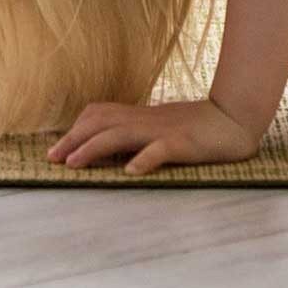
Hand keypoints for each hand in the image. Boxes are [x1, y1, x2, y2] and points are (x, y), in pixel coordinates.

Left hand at [45, 98, 262, 174]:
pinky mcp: (183, 142)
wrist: (235, 119)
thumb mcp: (162, 128)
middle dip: (73, 140)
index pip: (99, 115)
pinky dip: (144, 159)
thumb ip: (138, 136)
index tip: (56, 151)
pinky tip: (131, 172)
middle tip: (52, 160)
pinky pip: (160, 149)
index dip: (75, 130)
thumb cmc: (198, 127)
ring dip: (94, 148)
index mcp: (140, 117)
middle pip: (100, 123)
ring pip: (121, 134)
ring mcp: (163, 130)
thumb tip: (112, 154)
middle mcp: (146, 120)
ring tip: (75, 164)